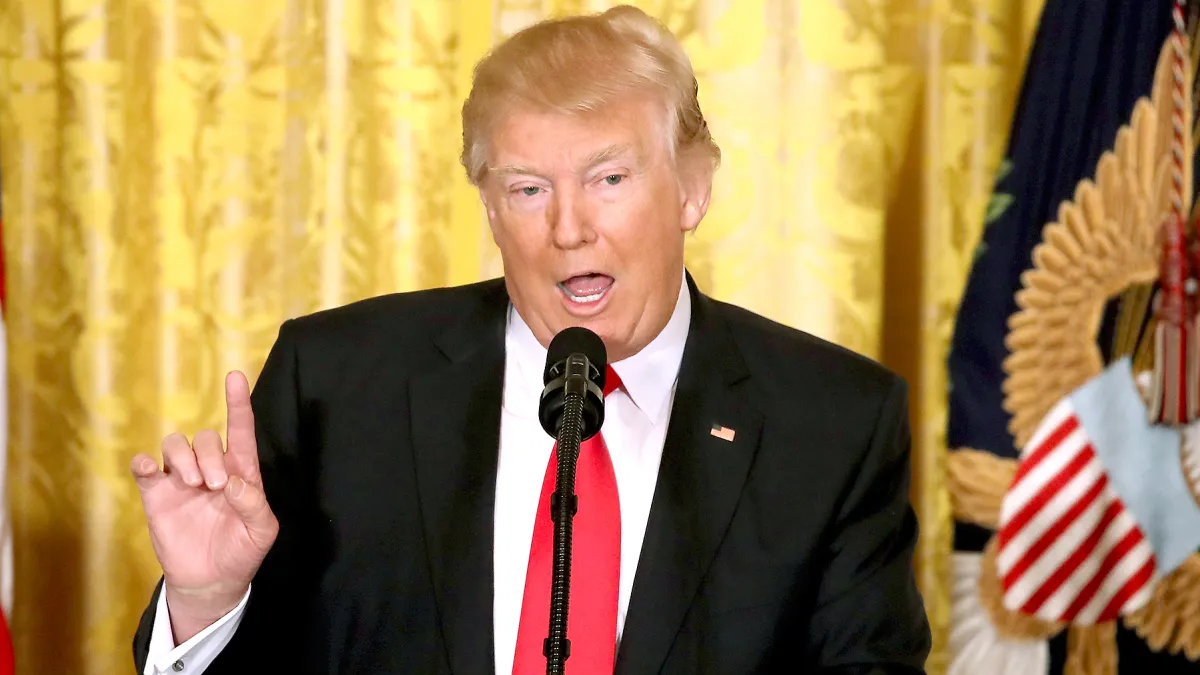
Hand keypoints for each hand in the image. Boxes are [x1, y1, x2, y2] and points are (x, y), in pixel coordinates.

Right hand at [132, 371, 278, 642]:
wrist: (210, 582)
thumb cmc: (242, 551)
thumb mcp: (261, 531)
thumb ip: (254, 504)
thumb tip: (233, 481)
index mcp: (242, 472)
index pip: (241, 430)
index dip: (238, 403)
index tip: (235, 377)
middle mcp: (211, 469)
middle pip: (207, 438)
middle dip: (211, 456)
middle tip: (215, 486)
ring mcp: (182, 480)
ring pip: (177, 444)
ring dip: (184, 457)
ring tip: (193, 485)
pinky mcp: (157, 494)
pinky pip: (145, 467)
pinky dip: (144, 463)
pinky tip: (151, 470)